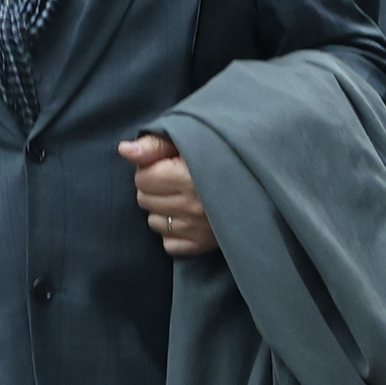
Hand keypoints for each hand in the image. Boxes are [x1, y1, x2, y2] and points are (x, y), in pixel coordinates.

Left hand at [119, 133, 219, 258]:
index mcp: (189, 176)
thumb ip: (155, 145)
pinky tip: (186, 218)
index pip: (142, 178)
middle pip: (144, 200)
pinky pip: (169, 244)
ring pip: (154, 223)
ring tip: (181, 197)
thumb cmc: (222, 154)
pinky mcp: (204, 245)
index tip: (165, 165)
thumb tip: (124, 151)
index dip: (150, 169)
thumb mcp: (191, 139)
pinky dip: (173, 233)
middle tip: (173, 180)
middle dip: (153, 189)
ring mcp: (198, 229)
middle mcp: (193, 206)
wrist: (261, 177)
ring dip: (162, 210)